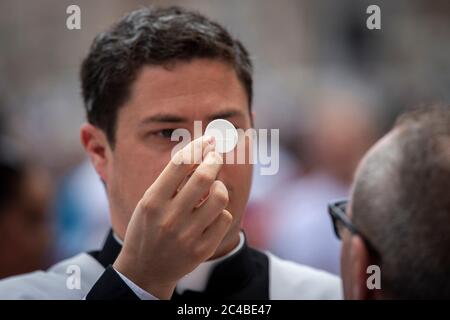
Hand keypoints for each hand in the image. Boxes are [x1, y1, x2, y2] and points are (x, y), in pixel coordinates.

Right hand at [113, 136, 232, 298]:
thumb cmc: (147, 228)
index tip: (210, 138)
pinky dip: (221, 210)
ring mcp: (187, 235)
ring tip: (213, 188)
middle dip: (214, 159)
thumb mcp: (149, 202)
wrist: (145, 270)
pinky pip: (225, 217)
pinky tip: (211, 212)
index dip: (199, 145)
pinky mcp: (202, 249)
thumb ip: (171, 180)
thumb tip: (200, 151)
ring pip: (219, 196)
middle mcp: (169, 218)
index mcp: (152, 202)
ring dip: (219, 186)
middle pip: (204, 177)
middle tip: (216, 155)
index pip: (180, 163)